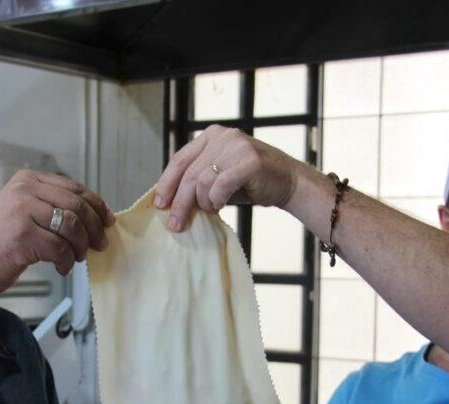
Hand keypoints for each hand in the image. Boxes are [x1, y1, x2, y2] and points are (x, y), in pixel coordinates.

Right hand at [0, 169, 113, 297]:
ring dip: (81, 246)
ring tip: (76, 257)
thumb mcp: (25, 213)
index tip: (107, 221)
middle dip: (94, 228)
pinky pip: (60, 248)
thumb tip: (97, 218)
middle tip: (99, 245)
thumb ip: (53, 208)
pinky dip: (66, 261)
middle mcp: (24, 190)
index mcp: (27, 180)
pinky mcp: (22, 235)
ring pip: (72, 226)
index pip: (74, 188)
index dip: (96, 205)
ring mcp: (22, 211)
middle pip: (77, 206)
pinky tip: (61, 267)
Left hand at [153, 125, 307, 230]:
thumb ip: (197, 180)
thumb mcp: (219, 176)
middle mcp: (222, 136)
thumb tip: (169, 201)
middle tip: (175, 224)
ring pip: (202, 182)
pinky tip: (221, 205)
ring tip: (212, 210)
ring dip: (204, 203)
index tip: (159, 204)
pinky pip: (220, 186)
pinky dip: (217, 201)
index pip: (179, 159)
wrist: (289, 182)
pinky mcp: (249, 161)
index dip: (166, 183)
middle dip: (179, 202)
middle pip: (188, 173)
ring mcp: (236, 146)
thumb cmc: (251, 182)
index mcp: (211, 135)